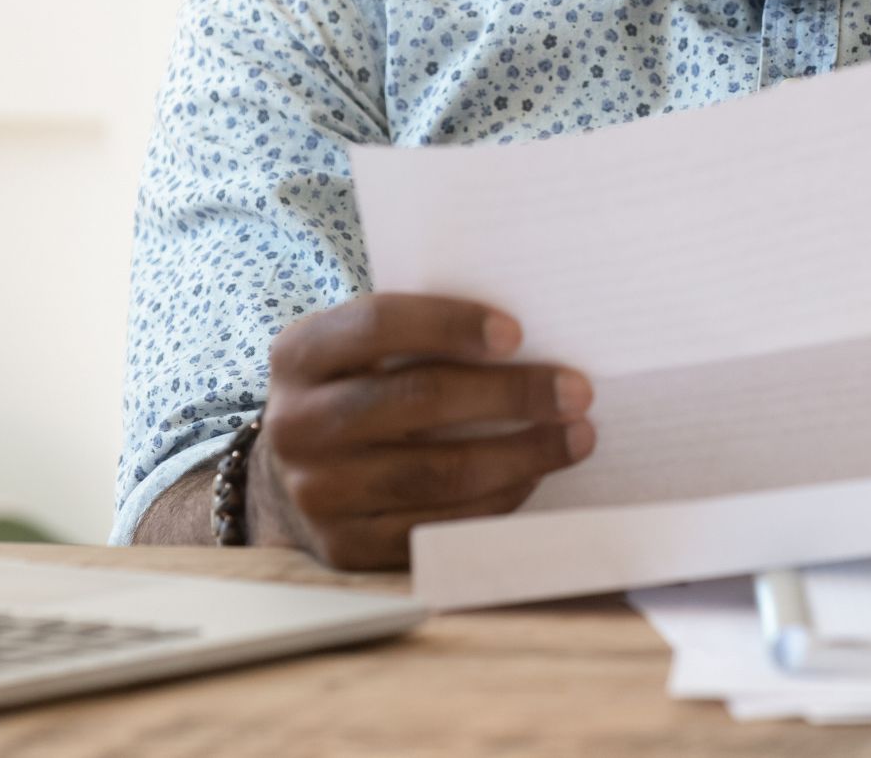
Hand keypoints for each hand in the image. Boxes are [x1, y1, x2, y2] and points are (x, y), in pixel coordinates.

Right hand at [254, 293, 594, 569]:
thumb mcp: (360, 350)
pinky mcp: (345, 546)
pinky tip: (532, 479)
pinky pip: (436, 528)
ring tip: (576, 438)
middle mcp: (297, 424)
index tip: (517, 333)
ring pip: (435, 473)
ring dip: (521, 454)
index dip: (450, 324)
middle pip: (418, 401)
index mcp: (300, 354)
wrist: (293, 475)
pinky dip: (495, 503)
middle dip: (511, 394)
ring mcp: (317, 492)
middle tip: (577, 392)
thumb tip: (529, 336)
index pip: (378, 324)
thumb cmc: (357, 391)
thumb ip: (419, 335)